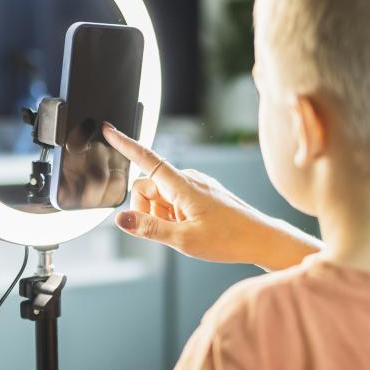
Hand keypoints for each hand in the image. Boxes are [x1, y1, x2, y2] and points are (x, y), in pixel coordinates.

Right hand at [102, 123, 319, 269]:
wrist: (261, 239)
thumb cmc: (229, 238)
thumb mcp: (183, 239)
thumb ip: (148, 229)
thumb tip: (121, 219)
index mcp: (182, 184)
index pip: (146, 158)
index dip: (124, 144)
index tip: (108, 129)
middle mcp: (187, 179)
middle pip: (146, 187)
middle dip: (146, 210)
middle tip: (169, 229)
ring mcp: (195, 185)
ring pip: (159, 197)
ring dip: (161, 216)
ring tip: (185, 230)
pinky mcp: (201, 193)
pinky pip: (173, 201)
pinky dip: (173, 216)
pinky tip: (191, 228)